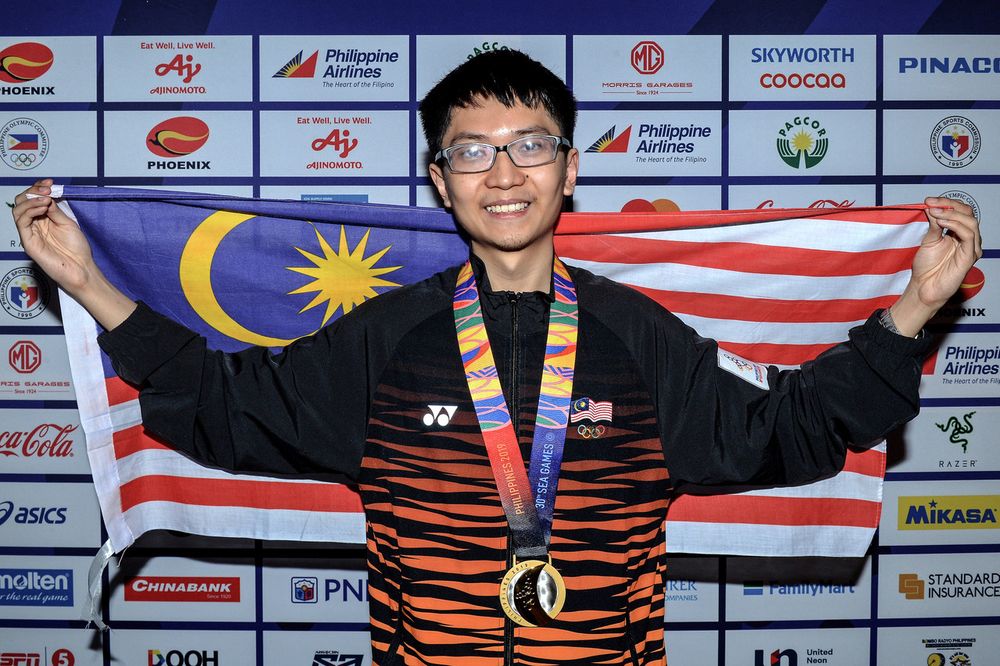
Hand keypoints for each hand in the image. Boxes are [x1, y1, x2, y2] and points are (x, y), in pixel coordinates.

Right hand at [10, 178, 136, 329]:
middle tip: (47, 188)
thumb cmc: (77, 248)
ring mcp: (29, 233)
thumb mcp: (67, 223)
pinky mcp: (28, 241)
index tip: (50, 182)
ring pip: (18, 209)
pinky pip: (21, 221)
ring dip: (31, 199)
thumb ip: (55, 210)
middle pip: (22, 202)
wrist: (81, 268)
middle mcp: (33, 225)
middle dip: (33, 191)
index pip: (33, 199)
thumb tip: (46, 195)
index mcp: (43, 219)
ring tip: (46, 198)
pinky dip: (30, 210)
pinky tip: (43, 207)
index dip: (38, 188)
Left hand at [889, 197, 982, 335]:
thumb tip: (932, 206)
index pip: (960, 210)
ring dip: (951, 214)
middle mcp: (968, 239)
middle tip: (931, 203)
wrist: (924, 287)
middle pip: (968, 213)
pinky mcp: (970, 256)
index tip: (928, 200)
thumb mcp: (928, 240)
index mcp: (959, 233)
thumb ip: (933, 224)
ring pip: (970, 222)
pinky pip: (968, 236)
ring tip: (934, 213)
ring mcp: (971, 247)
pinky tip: (941, 223)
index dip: (946, 202)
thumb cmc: (927, 267)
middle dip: (948, 205)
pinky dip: (955, 225)